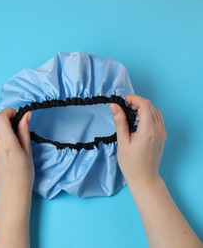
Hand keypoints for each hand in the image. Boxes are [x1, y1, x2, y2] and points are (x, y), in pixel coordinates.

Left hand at [0, 108, 33, 197]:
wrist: (11, 192)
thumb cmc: (24, 173)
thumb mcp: (28, 151)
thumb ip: (24, 130)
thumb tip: (26, 114)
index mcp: (7, 144)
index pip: (0, 117)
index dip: (8, 112)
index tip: (16, 115)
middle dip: (4, 117)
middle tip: (14, 124)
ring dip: (1, 128)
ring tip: (11, 140)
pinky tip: (5, 149)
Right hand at [110, 95, 201, 246]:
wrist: (144, 177)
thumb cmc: (131, 163)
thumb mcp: (122, 141)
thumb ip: (120, 121)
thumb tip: (114, 105)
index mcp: (148, 130)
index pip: (144, 104)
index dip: (133, 99)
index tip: (122, 102)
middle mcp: (158, 129)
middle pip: (150, 105)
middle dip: (136, 102)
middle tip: (123, 108)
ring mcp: (162, 132)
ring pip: (154, 110)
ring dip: (142, 108)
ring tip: (129, 115)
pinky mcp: (162, 135)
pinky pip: (157, 118)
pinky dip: (147, 115)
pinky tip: (138, 122)